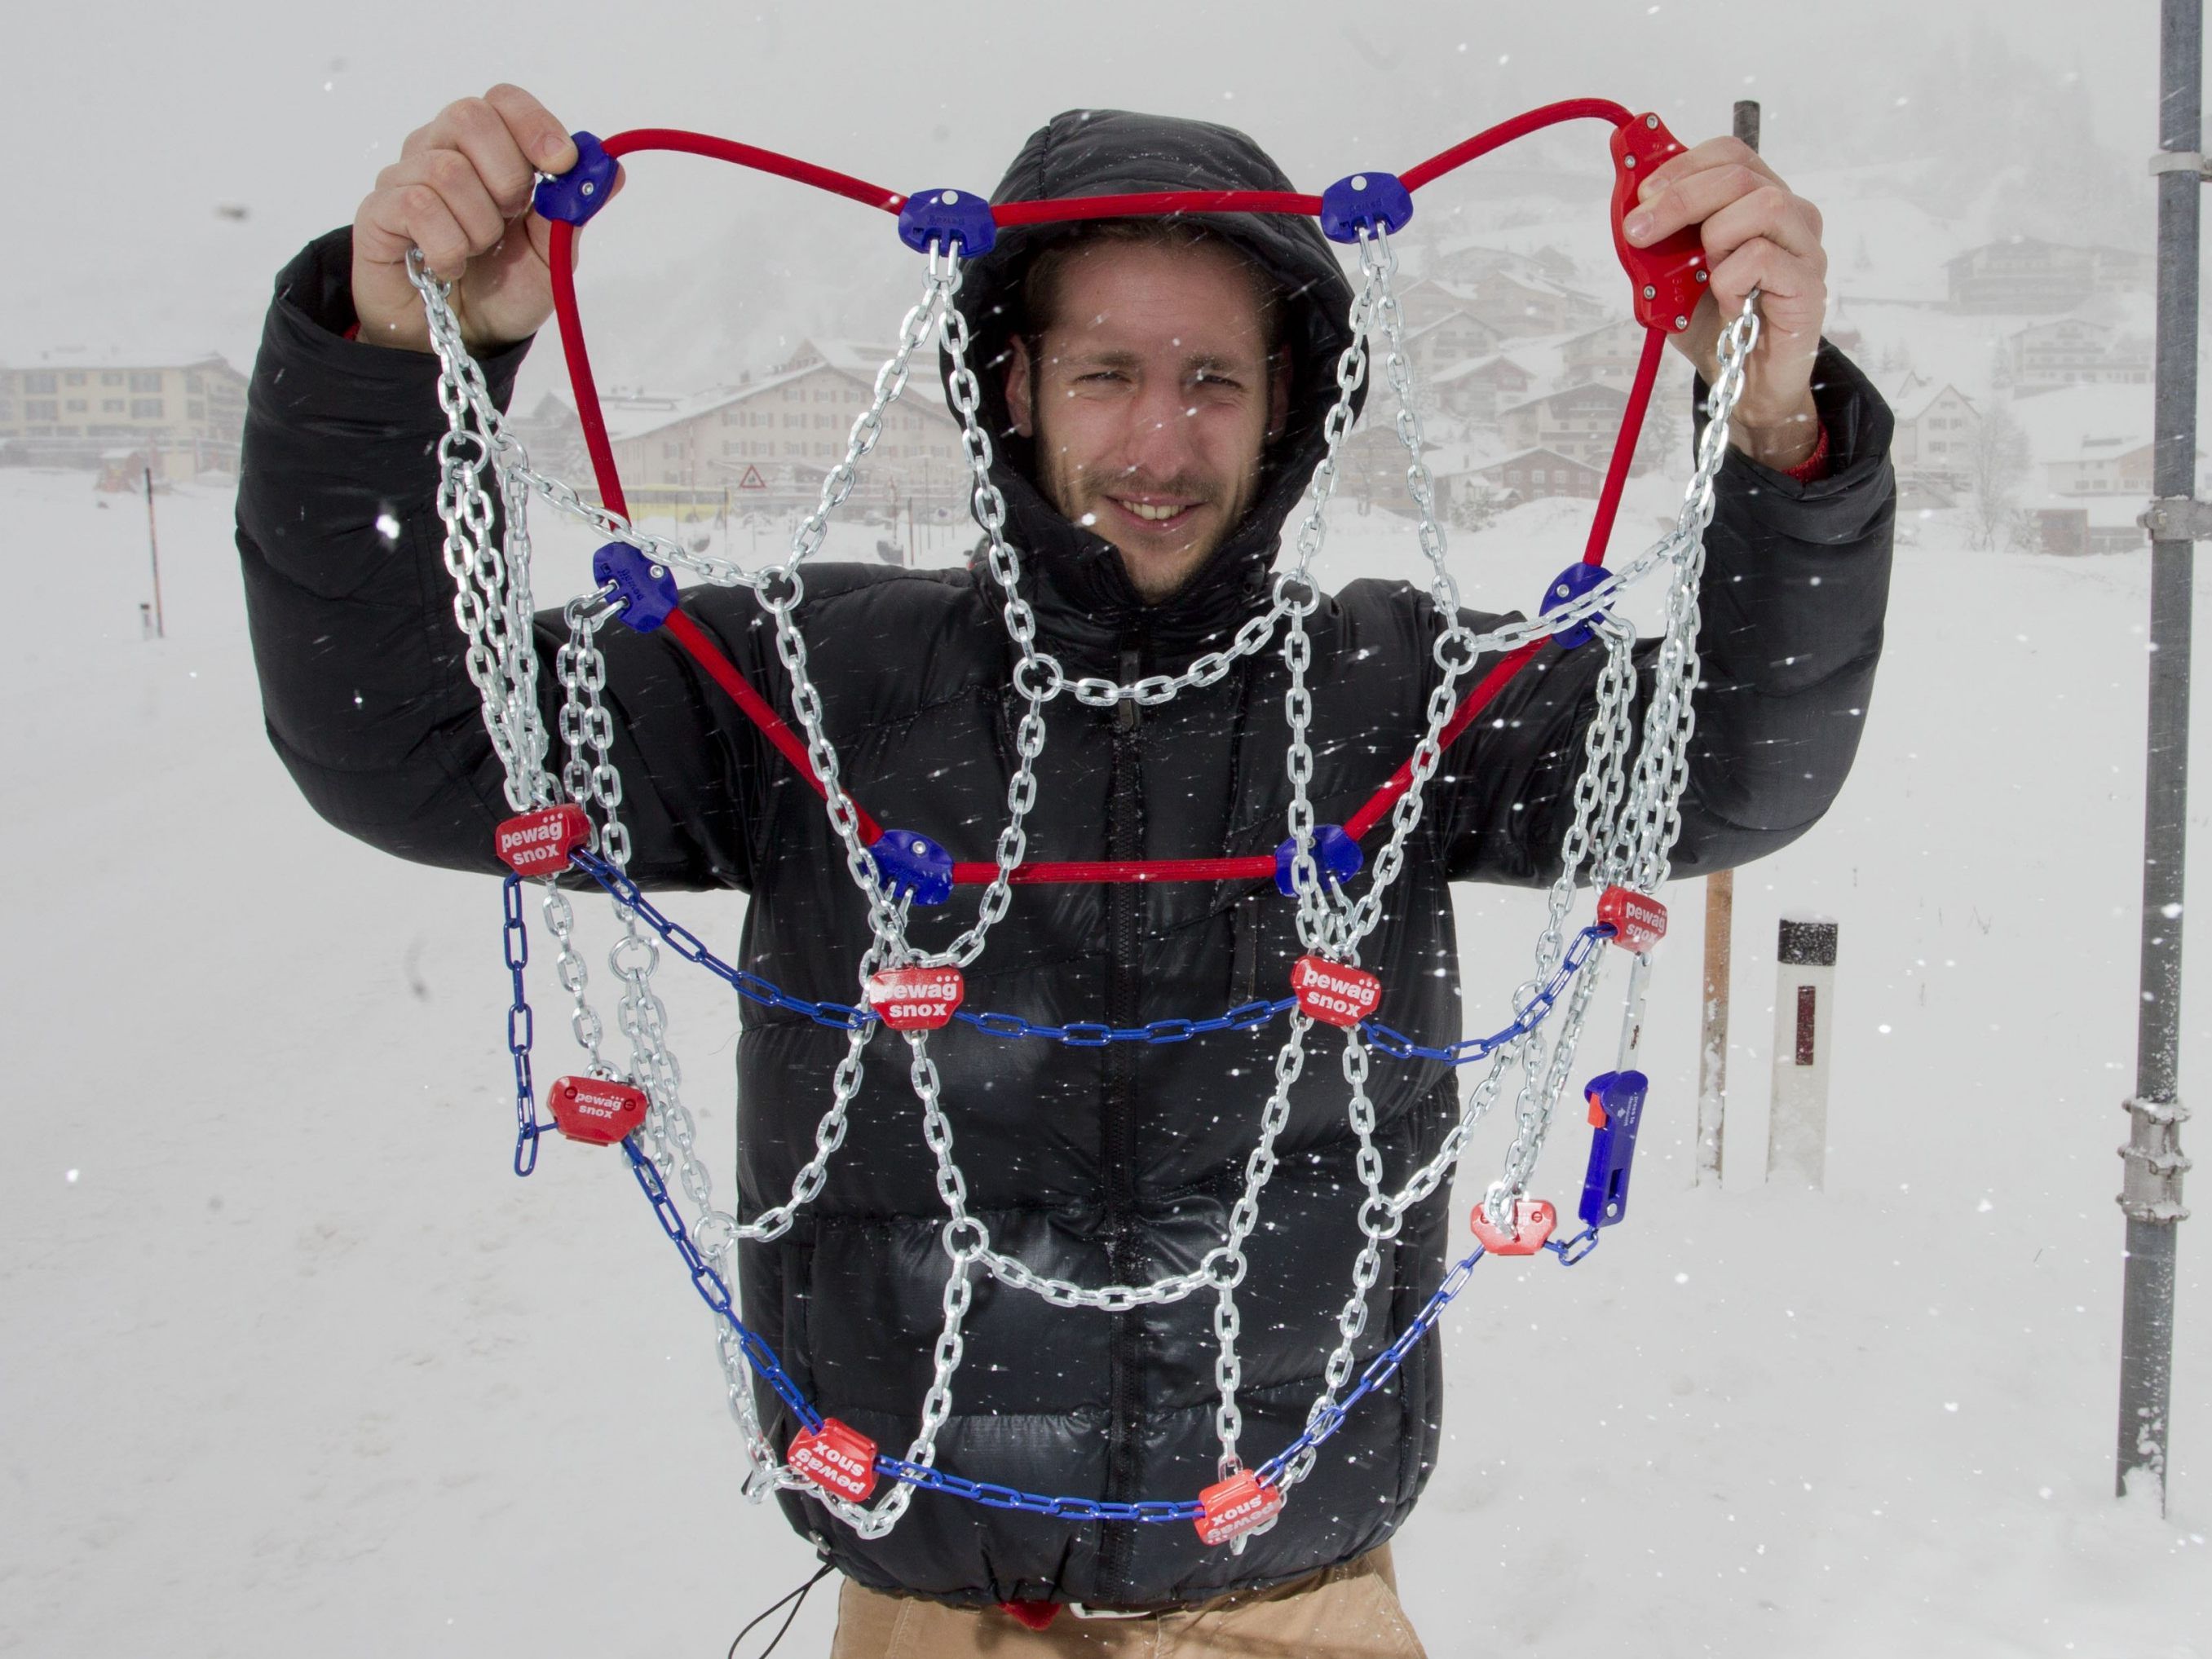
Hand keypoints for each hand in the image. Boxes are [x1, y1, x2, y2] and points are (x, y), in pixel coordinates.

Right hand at [350, 84, 622, 355]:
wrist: (460, 337)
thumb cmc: (501, 288)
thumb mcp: (550, 255)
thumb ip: (572, 211)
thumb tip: (610, 170)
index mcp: (487, 151)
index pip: (503, 101)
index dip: (534, 125)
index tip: (560, 163)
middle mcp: (441, 151)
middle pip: (469, 117)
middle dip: (506, 176)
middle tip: (510, 219)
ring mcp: (405, 178)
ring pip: (447, 170)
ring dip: (478, 226)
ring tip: (476, 253)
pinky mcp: (378, 213)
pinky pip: (416, 206)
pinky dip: (446, 246)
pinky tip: (448, 267)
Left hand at [1621, 136, 1827, 469]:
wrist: (1738, 383)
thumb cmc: (1710, 324)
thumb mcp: (1668, 274)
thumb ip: (1657, 239)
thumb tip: (1628, 205)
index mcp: (1757, 202)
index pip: (1731, 154)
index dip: (1683, 165)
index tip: (1642, 195)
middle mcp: (1789, 218)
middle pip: (1741, 175)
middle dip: (1679, 197)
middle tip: (1639, 229)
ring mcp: (1805, 250)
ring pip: (1764, 205)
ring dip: (1714, 236)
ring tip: (1703, 274)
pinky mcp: (1810, 287)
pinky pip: (1766, 259)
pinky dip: (1731, 279)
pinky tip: (1729, 303)